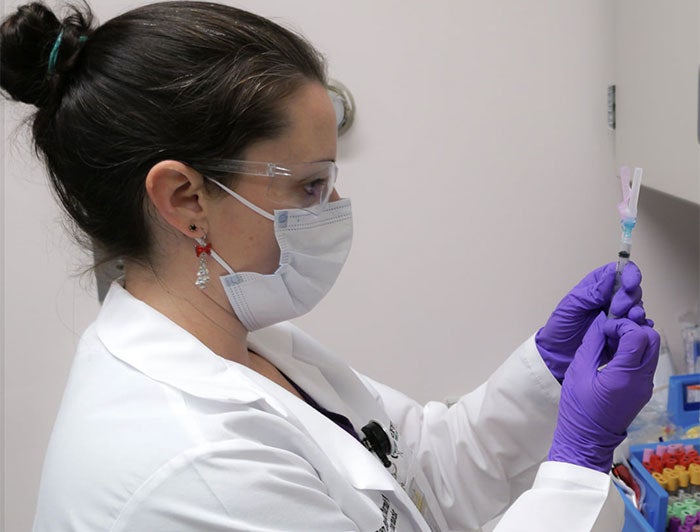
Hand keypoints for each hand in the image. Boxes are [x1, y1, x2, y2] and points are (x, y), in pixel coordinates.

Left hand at [536, 262, 648, 381]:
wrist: (558, 354)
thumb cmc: (560, 327)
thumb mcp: (571, 306)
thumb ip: (592, 292)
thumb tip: (611, 275)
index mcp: (597, 286)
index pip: (619, 272)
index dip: (629, 274)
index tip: (629, 285)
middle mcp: (610, 298)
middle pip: (632, 290)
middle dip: (629, 298)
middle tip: (617, 310)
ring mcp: (618, 315)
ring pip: (637, 308)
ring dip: (637, 312)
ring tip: (630, 319)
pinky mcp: (623, 332)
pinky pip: (638, 327)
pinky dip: (641, 327)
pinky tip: (638, 330)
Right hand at [548, 313, 659, 471]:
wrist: (587, 440)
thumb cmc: (578, 409)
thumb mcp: (578, 372)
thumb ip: (592, 344)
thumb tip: (600, 322)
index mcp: (625, 377)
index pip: (639, 336)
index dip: (622, 326)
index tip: (605, 330)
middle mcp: (642, 380)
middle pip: (652, 340)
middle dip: (633, 328)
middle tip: (611, 332)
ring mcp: (645, 386)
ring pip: (651, 350)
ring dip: (634, 339)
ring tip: (610, 342)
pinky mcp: (643, 389)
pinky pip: (645, 362)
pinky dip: (633, 351)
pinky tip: (613, 354)